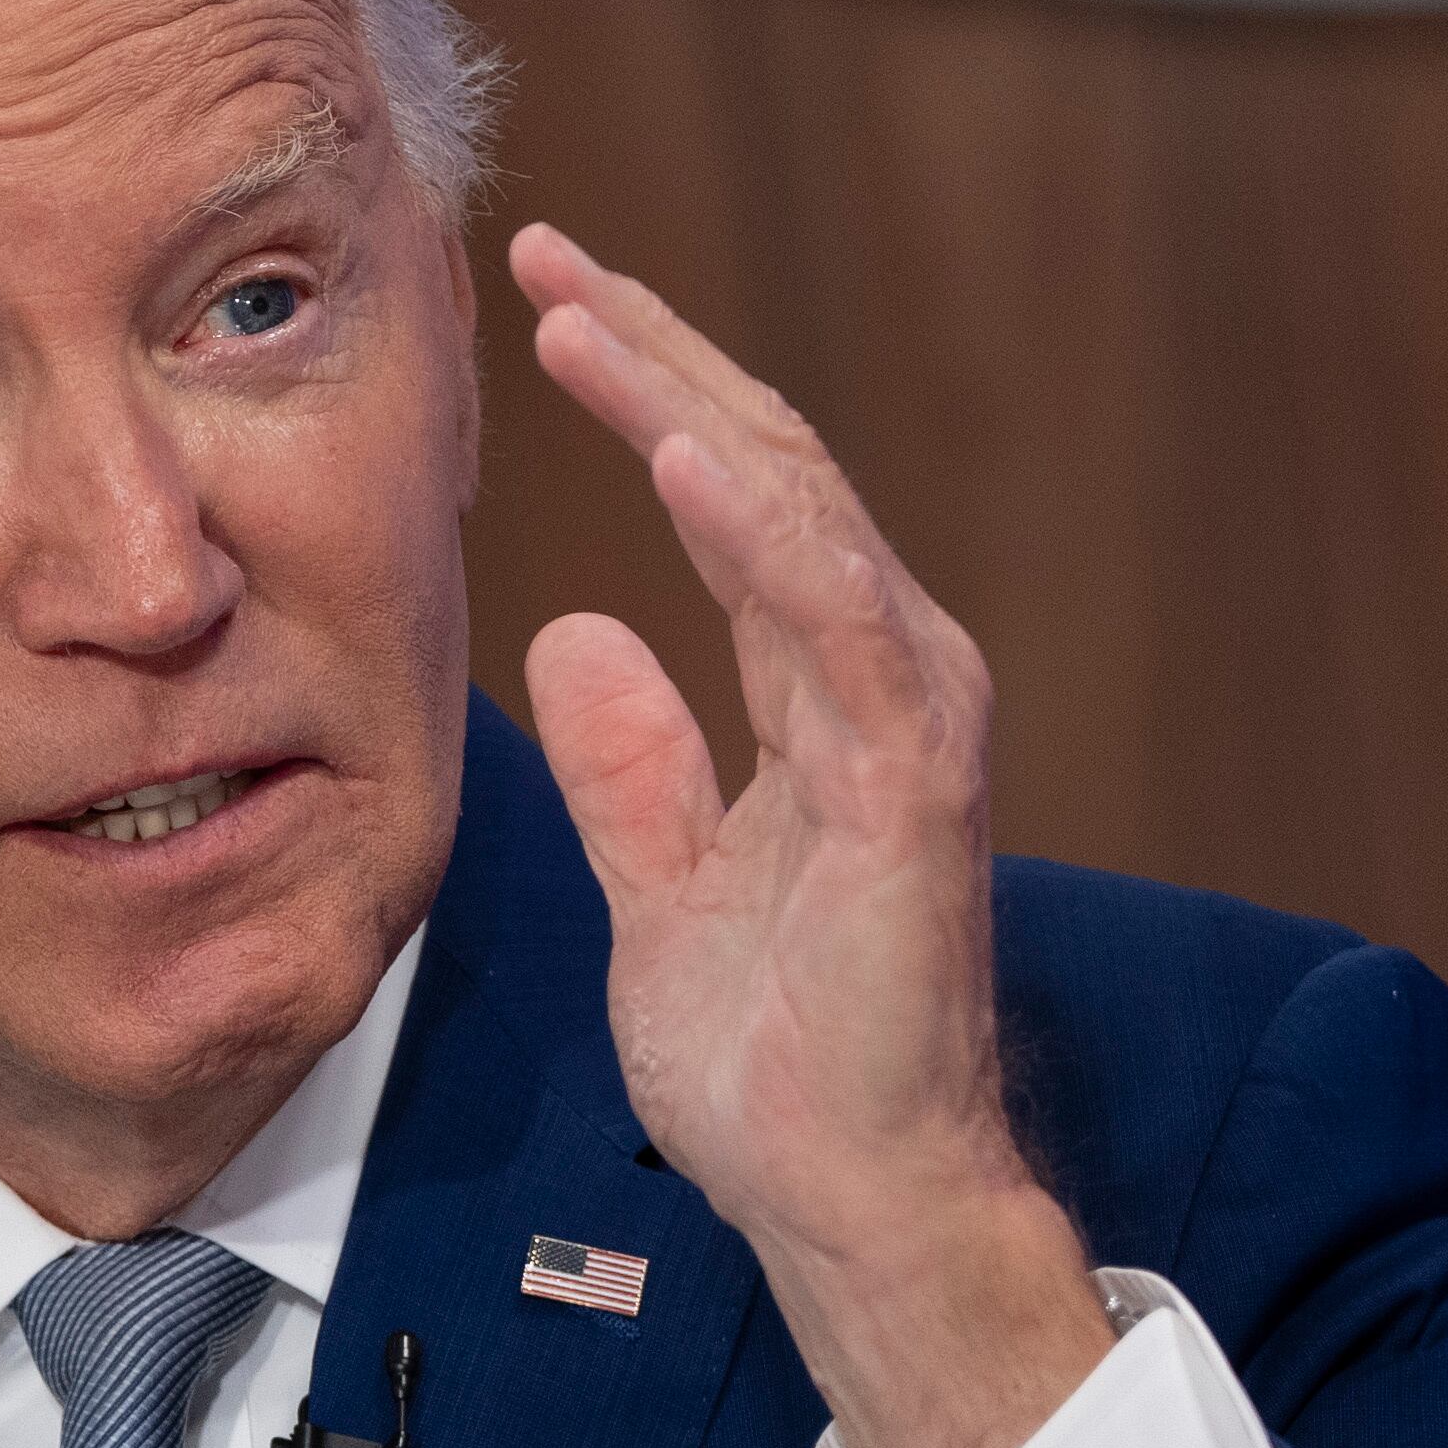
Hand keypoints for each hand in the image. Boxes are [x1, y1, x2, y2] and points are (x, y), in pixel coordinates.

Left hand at [507, 225, 1111, 1447]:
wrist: (848, 1195)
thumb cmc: (779, 1061)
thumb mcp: (664, 888)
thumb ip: (633, 765)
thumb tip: (574, 634)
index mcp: (824, 690)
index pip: (730, 499)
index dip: (645, 393)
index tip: (546, 303)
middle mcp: (880, 678)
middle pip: (762, 467)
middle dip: (655, 351)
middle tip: (541, 252)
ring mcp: (904, 723)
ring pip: (797, 513)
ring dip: (689, 403)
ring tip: (584, 311)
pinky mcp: (907, 787)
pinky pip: (833, 627)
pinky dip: (761, 533)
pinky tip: (683, 455)